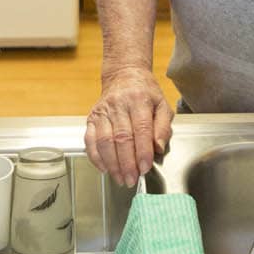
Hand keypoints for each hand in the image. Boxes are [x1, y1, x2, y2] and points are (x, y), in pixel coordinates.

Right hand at [84, 67, 173, 186]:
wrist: (123, 75)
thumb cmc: (145, 92)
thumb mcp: (162, 105)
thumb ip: (163, 127)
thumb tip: (157, 147)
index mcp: (139, 100)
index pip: (140, 129)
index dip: (142, 151)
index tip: (145, 167)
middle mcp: (118, 105)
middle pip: (121, 138)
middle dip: (126, 162)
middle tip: (132, 179)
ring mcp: (102, 112)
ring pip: (104, 141)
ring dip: (112, 163)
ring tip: (120, 178)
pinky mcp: (92, 118)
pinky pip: (90, 140)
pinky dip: (95, 156)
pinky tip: (104, 168)